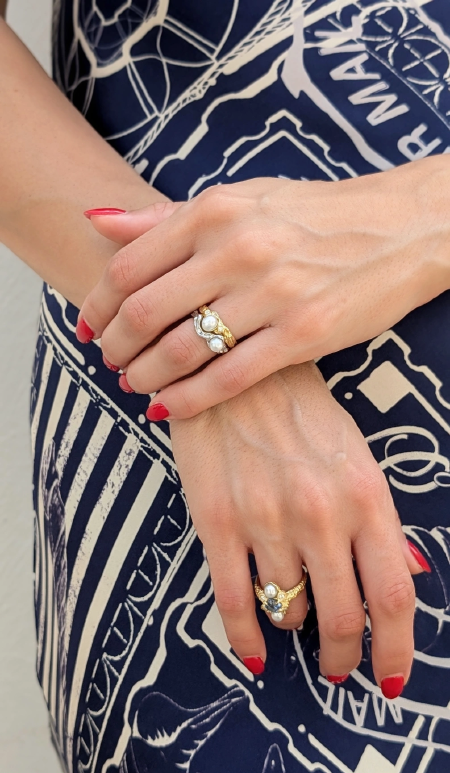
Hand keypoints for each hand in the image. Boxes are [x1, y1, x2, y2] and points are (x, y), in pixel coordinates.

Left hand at [78, 156, 449, 417]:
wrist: (401, 228)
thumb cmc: (316, 214)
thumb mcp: (242, 198)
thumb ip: (167, 216)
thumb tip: (98, 222)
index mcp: (215, 212)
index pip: (129, 266)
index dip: (97, 304)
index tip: (88, 326)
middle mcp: (238, 249)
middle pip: (145, 313)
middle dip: (115, 347)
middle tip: (110, 362)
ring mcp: (272, 294)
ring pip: (181, 350)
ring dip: (145, 377)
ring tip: (137, 385)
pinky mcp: (303, 334)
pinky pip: (228, 378)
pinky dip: (188, 399)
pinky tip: (171, 408)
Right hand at [170, 361, 424, 693]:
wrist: (232, 364)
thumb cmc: (301, 408)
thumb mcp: (355, 453)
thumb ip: (377, 519)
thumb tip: (403, 573)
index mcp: (365, 495)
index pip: (392, 595)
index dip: (395, 649)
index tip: (389, 677)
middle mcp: (320, 514)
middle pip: (341, 617)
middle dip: (341, 656)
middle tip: (336, 665)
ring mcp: (266, 519)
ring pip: (288, 609)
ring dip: (293, 625)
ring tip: (292, 613)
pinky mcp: (217, 520)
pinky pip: (233, 600)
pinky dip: (245, 639)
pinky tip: (253, 654)